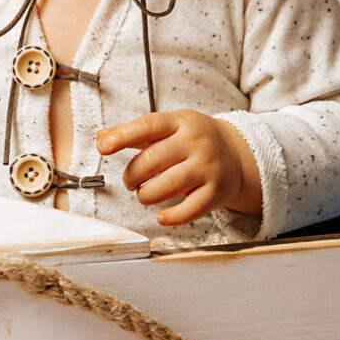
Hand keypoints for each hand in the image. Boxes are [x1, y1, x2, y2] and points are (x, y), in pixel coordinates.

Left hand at [98, 110, 258, 226]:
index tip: (103, 147)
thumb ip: (135, 133)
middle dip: (132, 175)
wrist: (238, 153)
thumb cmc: (195, 140)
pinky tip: (162, 216)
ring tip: (145, 194)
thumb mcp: (168, 128)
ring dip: (146, 195)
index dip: (122, 137)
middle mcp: (196, 143)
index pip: (148, 126)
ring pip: (168, 185)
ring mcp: (208, 167)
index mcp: (180, 122)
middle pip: (152, 160)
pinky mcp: (216, 192)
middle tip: (130, 181)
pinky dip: (171, 217)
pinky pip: (190, 209)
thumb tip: (102, 136)